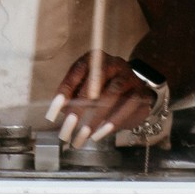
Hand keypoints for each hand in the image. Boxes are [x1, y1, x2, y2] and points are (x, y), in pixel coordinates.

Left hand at [49, 53, 166, 148]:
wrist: (136, 93)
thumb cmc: (104, 90)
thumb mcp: (86, 88)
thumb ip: (73, 95)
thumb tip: (59, 110)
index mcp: (96, 58)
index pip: (78, 70)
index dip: (65, 90)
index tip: (53, 112)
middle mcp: (114, 63)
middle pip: (96, 80)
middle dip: (79, 105)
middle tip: (67, 126)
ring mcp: (129, 76)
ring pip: (113, 93)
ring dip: (95, 117)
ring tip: (82, 135)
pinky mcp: (141, 92)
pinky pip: (127, 106)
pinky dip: (112, 122)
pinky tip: (99, 135)